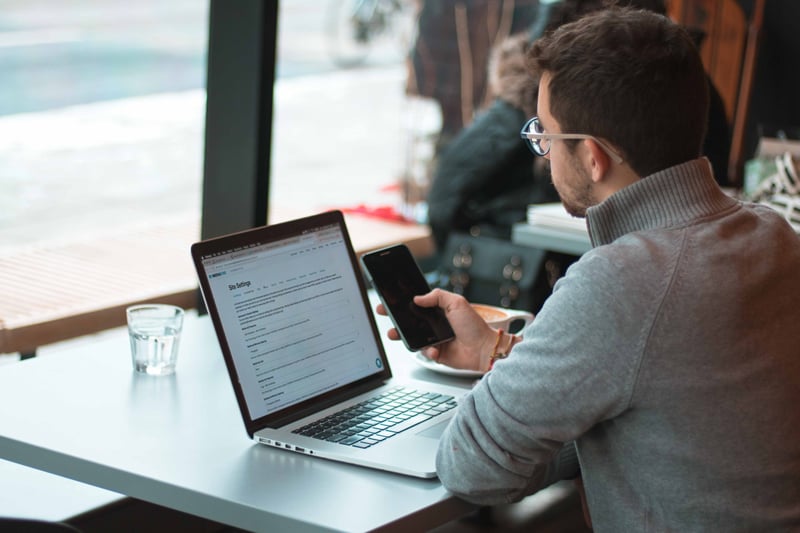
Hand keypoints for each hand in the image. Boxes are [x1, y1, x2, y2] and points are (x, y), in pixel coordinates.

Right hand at [376, 288, 496, 371]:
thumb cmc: (474, 326)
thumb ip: (437, 296)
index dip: (402, 303)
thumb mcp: (457, 302)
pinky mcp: (436, 354)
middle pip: (410, 321)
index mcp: (438, 311)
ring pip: (413, 337)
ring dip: (402, 336)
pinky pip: (424, 352)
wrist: (484, 349)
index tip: (389, 300)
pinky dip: (427, 351)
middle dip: (395, 318)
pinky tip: (435, 350)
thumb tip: (418, 298)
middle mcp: (435, 324)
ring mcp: (434, 339)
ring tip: (394, 334)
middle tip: (385, 313)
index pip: (416, 305)